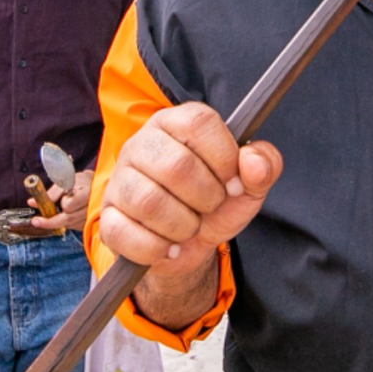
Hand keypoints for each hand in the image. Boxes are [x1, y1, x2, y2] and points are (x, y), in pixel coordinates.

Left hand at [31, 169, 94, 231]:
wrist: (98, 187)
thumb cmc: (82, 182)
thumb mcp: (66, 182)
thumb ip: (51, 193)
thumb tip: (33, 203)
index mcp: (87, 193)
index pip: (68, 205)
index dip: (58, 206)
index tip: (41, 212)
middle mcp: (91, 207)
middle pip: (68, 219)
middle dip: (50, 222)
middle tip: (37, 221)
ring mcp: (92, 217)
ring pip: (70, 225)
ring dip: (60, 220)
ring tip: (59, 209)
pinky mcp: (91, 224)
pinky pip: (74, 227)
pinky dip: (67, 223)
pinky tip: (67, 214)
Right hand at [96, 103, 282, 279]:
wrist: (188, 245)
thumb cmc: (215, 203)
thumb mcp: (249, 185)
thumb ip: (264, 165)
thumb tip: (253, 162)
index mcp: (176, 124)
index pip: (198, 123)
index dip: (224, 158)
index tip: (233, 181)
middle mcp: (142, 144)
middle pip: (175, 165)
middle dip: (206, 197)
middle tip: (209, 207)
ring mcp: (119, 180)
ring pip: (150, 202)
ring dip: (183, 225)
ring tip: (189, 226)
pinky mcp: (108, 217)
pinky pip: (128, 234)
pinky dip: (159, 248)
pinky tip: (168, 245)